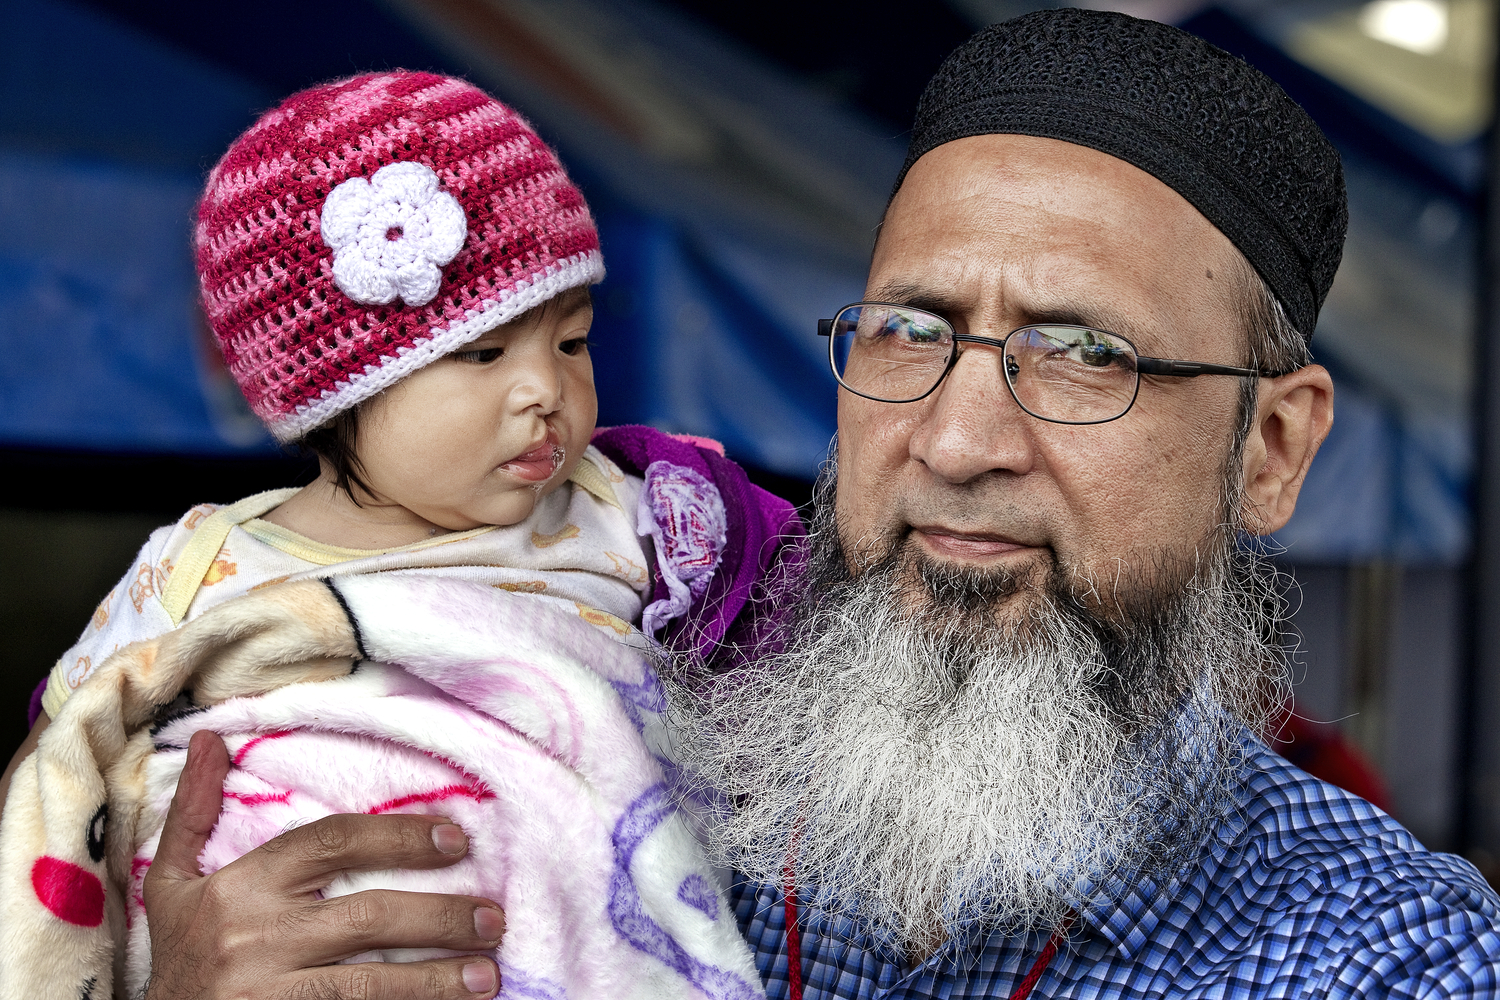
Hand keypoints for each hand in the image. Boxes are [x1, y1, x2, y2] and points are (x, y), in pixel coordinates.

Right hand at [142, 730, 504, 998]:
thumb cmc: (178, 957)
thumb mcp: (171, 885)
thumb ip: (195, 813)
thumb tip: (208, 740)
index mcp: (240, 887)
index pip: (333, 842)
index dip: (400, 836)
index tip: (457, 839)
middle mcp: (256, 937)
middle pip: (367, 916)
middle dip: (439, 917)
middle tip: (493, 918)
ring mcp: (268, 993)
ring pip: (368, 984)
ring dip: (435, 980)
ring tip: (487, 974)